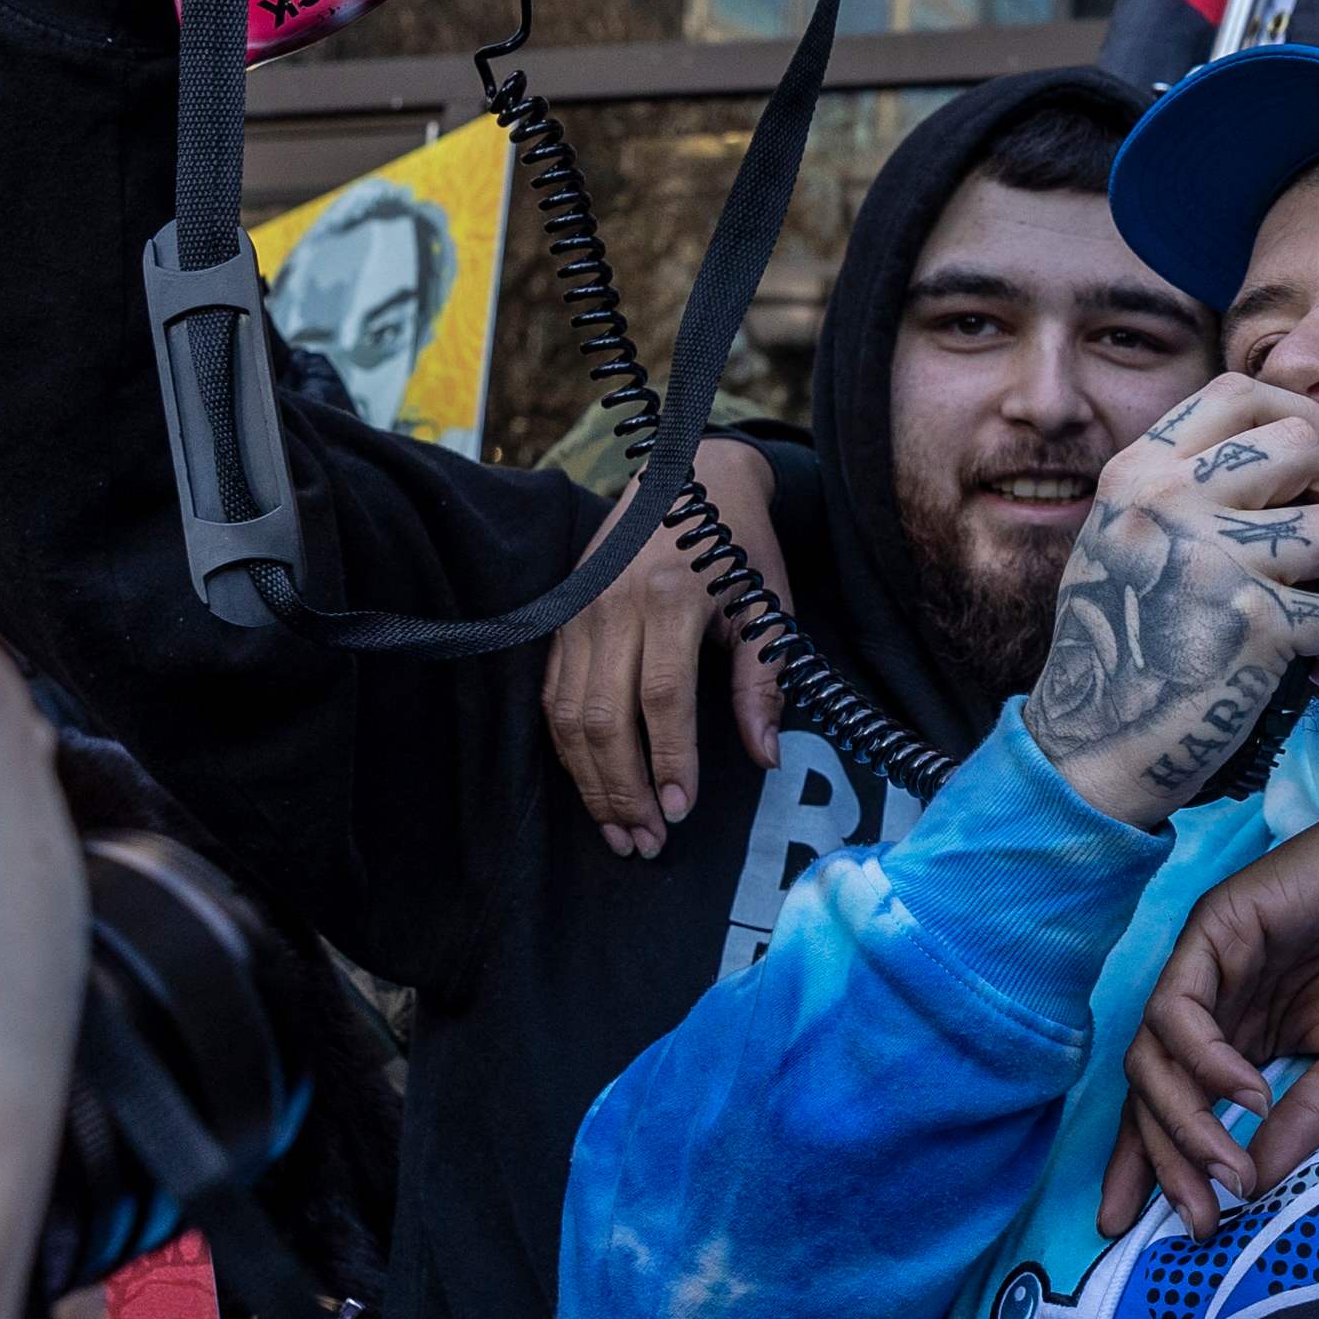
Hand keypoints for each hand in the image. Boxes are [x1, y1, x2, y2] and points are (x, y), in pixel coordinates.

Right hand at [544, 435, 788, 853]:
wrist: (685, 476)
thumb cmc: (736, 544)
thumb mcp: (767, 604)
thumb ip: (763, 682)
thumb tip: (764, 756)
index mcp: (671, 597)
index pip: (662, 697)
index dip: (669, 760)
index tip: (680, 812)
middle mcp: (614, 607)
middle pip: (605, 717)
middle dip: (623, 790)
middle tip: (646, 843)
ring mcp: (579, 613)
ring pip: (569, 715)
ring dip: (590, 782)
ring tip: (619, 831)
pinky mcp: (560, 619)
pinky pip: (552, 695)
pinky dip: (567, 748)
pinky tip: (590, 786)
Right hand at [1023, 377, 1318, 828]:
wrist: (1090, 747)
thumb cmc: (1122, 645)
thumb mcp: (1126, 538)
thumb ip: (1185, 487)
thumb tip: (1296, 444)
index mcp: (1139, 474)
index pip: (1240, 394)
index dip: (1302, 414)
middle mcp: (1170, 503)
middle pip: (1306, 442)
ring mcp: (1210, 561)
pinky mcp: (1251, 625)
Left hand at [1101, 726, 1318, 1236]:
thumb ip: (1300, 1121)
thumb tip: (1247, 1188)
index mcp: (1238, 1039)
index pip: (1172, 1109)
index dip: (1156, 1169)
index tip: (1153, 1233)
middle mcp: (1211, 1004)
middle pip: (1148, 1091)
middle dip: (1160, 1164)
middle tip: (1191, 1221)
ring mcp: (1206, 965)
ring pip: (1150, 1055)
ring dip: (1181, 1122)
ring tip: (1225, 1169)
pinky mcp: (1214, 927)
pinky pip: (1177, 1008)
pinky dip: (1203, 1059)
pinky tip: (1247, 1092)